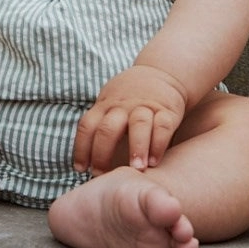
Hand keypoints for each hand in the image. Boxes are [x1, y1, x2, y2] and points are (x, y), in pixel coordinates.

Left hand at [73, 64, 188, 175]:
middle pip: (108, 127)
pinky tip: (155, 161)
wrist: (162, 73)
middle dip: (103, 152)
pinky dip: (159, 144)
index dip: (81, 148)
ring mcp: (145, 107)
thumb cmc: (130, 96)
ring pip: (139, 124)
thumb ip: (100, 123)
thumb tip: (85, 159)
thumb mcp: (109, 101)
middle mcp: (123, 106)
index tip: (81, 169)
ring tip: (136, 169)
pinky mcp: (167, 110)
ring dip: (137, 147)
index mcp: (105, 105)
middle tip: (102, 174)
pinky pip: (163, 126)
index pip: (87, 125)